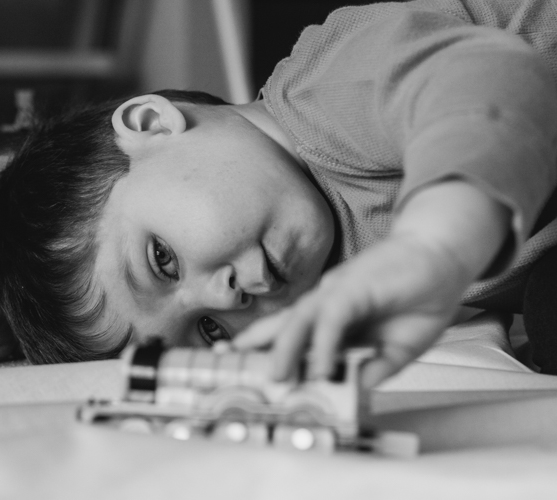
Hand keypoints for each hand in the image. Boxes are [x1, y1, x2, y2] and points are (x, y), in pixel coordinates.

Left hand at [233, 235, 464, 386]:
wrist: (444, 258)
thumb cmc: (422, 295)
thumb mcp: (399, 348)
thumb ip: (376, 368)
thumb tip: (356, 389)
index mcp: (334, 317)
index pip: (294, 336)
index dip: (269, 352)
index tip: (247, 370)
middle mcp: (327, 303)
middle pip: (283, 325)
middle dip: (255, 344)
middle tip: (229, 364)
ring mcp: (338, 293)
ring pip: (300, 321)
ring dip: (284, 349)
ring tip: (274, 378)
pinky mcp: (354, 288)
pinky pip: (331, 318)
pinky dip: (323, 343)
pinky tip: (320, 366)